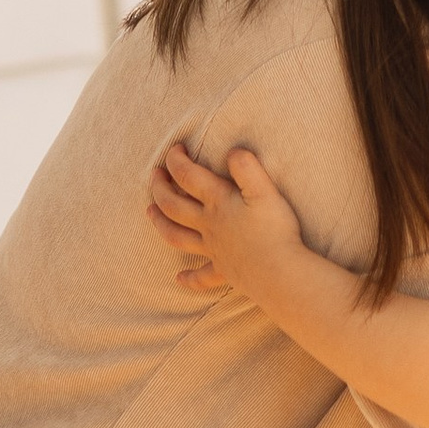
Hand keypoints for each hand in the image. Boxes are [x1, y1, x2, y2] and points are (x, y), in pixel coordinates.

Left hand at [144, 139, 301, 299]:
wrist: (279, 273)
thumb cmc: (274, 231)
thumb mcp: (264, 191)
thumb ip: (247, 168)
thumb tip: (231, 150)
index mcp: (217, 202)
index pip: (188, 176)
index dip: (176, 159)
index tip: (176, 149)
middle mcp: (208, 226)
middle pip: (172, 206)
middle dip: (159, 188)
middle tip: (154, 174)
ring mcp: (213, 250)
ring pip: (176, 236)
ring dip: (160, 223)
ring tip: (149, 212)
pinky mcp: (223, 271)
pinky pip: (201, 277)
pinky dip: (189, 278)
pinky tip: (180, 279)